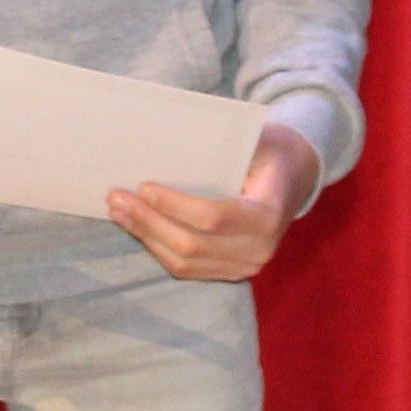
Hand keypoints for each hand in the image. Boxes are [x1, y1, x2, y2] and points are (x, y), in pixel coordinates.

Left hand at [112, 126, 319, 282]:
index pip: (213, 218)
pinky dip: (157, 248)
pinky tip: (137, 227)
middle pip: (191, 245)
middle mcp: (259, 249)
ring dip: (146, 237)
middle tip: (116, 198)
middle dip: (148, 222)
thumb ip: (223, 144)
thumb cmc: (270, 150)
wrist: (294, 177)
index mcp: (268, 214)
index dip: (174, 205)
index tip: (144, 186)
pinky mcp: (230, 272)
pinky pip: (186, 269)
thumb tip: (164, 143)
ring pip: (184, 262)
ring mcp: (245, 266)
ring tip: (119, 212)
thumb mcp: (257, 138)